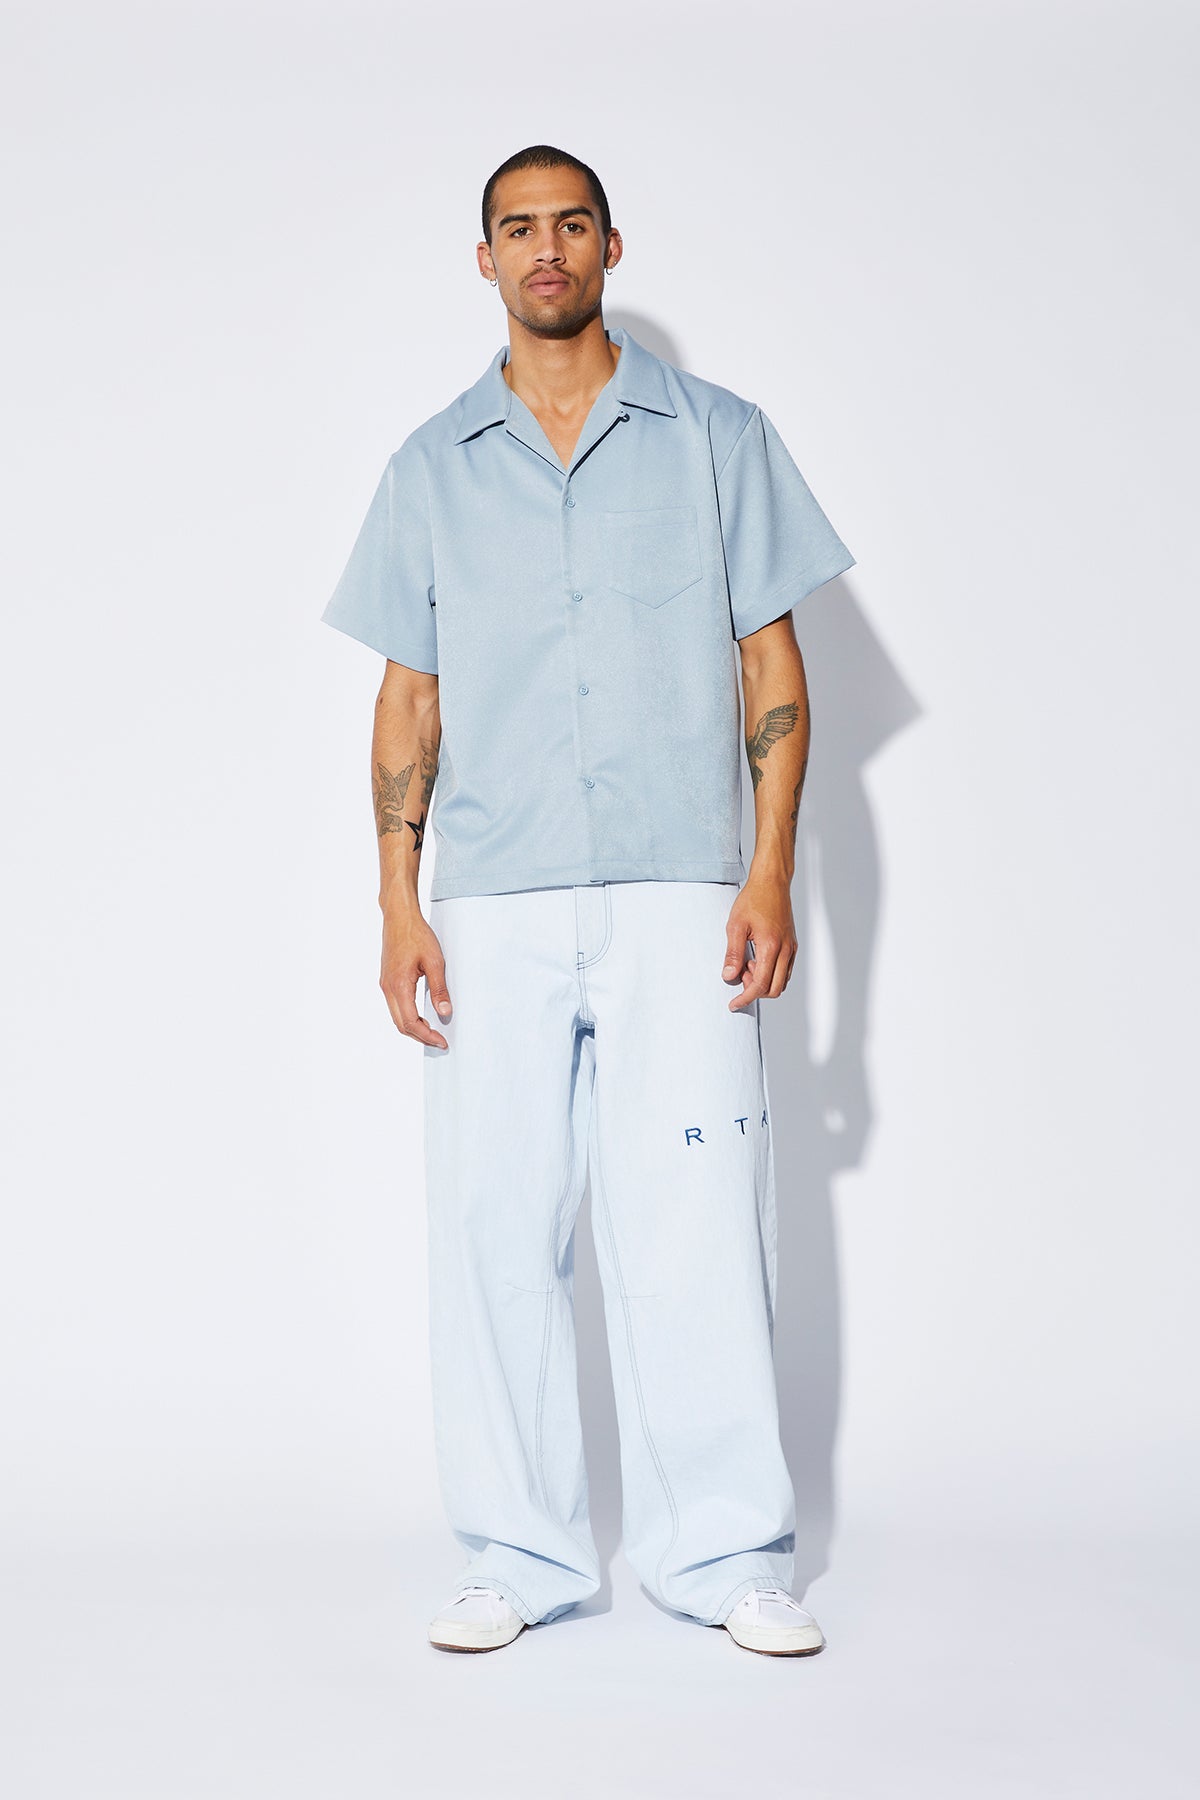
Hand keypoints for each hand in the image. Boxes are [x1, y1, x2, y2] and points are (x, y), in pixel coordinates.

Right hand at [380, 909, 452, 1047]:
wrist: (399, 916)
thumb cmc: (416, 934)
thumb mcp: (435, 961)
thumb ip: (439, 989)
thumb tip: (444, 1012)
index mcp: (399, 986)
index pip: (411, 1022)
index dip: (426, 1036)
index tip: (441, 1041)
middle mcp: (388, 988)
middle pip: (401, 1024)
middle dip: (420, 1036)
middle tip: (439, 1040)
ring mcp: (385, 984)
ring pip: (397, 1016)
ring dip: (413, 1027)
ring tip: (432, 1029)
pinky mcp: (387, 980)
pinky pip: (395, 1006)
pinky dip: (408, 1016)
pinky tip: (422, 1014)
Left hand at [722, 877, 797, 1010]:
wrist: (772, 882)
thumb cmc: (753, 900)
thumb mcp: (735, 925)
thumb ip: (733, 954)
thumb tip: (729, 977)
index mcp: (772, 947)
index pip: (761, 985)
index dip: (746, 998)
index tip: (734, 1003)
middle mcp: (786, 950)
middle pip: (775, 989)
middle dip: (755, 990)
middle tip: (740, 975)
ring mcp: (792, 949)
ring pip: (781, 982)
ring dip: (764, 982)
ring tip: (747, 964)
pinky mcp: (792, 945)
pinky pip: (785, 971)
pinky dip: (771, 973)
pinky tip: (757, 959)